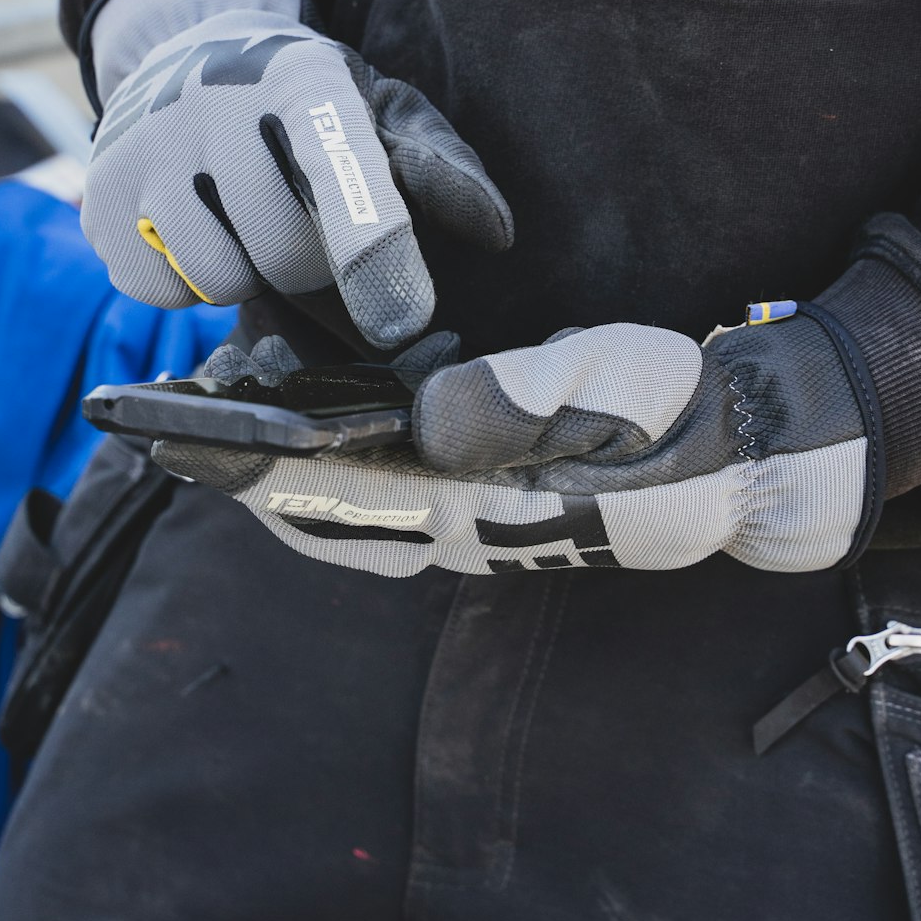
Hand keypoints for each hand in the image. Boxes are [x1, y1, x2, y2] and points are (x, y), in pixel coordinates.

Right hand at [82, 6, 511, 347]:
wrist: (185, 55)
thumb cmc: (308, 104)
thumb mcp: (382, 112)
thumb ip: (438, 168)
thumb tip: (495, 231)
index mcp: (302, 76)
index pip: (340, 170)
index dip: (373, 250)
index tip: (404, 324)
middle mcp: (213, 100)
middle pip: (286, 253)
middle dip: (315, 269)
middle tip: (306, 228)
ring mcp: (145, 146)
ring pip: (221, 279)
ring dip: (251, 276)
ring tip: (249, 223)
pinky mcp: (98, 196)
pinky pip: (161, 290)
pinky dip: (189, 282)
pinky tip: (199, 231)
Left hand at [153, 302, 879, 577]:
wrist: (743, 457)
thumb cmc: (680, 420)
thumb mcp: (611, 393)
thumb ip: (519, 402)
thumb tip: (427, 412)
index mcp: (479, 510)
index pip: (338, 501)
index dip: (256, 472)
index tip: (186, 441)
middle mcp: (460, 526)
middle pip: (323, 518)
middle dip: (246, 478)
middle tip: (177, 428)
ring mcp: (473, 517)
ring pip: (346, 510)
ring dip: (278, 474)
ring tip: (223, 420)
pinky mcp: (489, 495)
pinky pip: (383, 494)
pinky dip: (329, 468)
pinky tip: (313, 427)